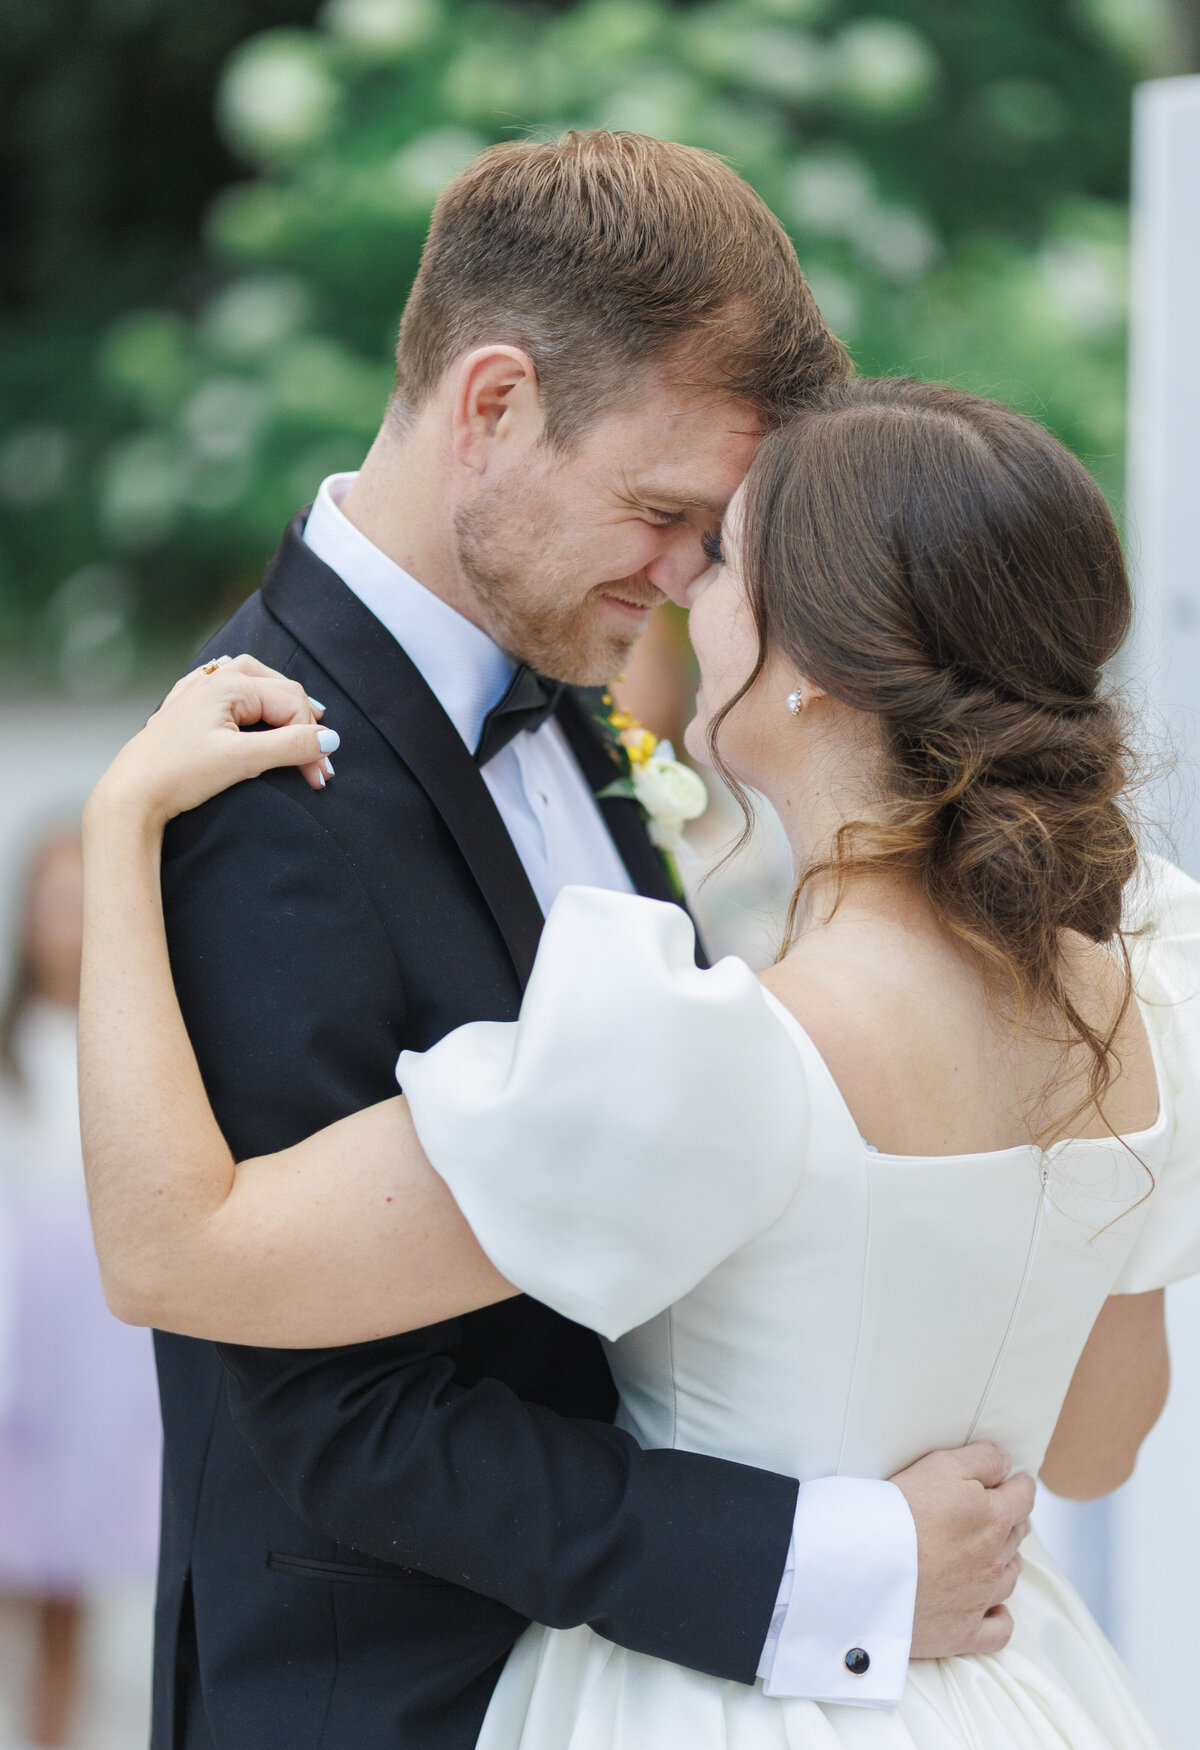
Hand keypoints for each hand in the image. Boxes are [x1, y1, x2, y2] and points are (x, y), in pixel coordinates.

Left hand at [87, 654, 338, 833]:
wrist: (130, 795)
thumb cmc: (178, 775)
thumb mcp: (242, 761)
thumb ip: (290, 747)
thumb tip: (330, 740)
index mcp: (229, 685)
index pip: (292, 704)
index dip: (312, 741)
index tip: (318, 778)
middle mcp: (214, 679)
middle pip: (280, 691)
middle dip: (303, 728)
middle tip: (316, 768)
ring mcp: (198, 691)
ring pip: (256, 683)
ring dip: (281, 705)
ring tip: (302, 723)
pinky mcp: (186, 709)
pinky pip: (229, 691)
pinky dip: (252, 701)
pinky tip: (253, 710)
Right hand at [890, 1442, 1033, 1658]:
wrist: (866, 1567)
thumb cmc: (898, 1513)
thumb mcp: (942, 1465)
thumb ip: (983, 1459)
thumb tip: (1007, 1462)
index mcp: (995, 1518)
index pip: (1024, 1495)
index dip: (1016, 1483)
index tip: (1009, 1481)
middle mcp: (996, 1560)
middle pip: (1017, 1534)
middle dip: (1008, 1519)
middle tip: (988, 1510)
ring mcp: (982, 1599)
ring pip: (1010, 1576)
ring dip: (1003, 1560)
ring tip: (983, 1550)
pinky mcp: (963, 1633)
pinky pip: (999, 1630)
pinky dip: (999, 1616)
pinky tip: (991, 1606)